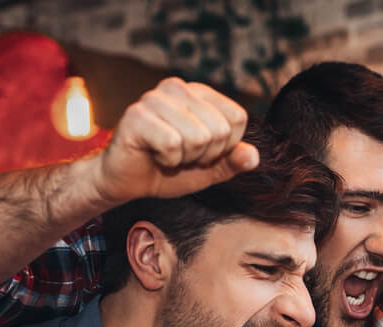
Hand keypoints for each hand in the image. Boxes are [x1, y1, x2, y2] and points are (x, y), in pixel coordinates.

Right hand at [90, 77, 258, 204]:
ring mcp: (155, 99)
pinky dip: (167, 161)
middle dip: (204, 155)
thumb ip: (233, 161)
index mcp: (199, 93)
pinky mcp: (137, 115)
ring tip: (166, 155)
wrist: (128, 182)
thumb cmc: (169, 170)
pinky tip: (154, 156)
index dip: (226, 147)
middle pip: (220, 130)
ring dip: (184, 158)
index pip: (238, 118)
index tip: (202, 152)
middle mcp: (177, 88)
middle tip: (181, 156)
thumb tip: (254, 156)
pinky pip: (172, 144)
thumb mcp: (210, 169)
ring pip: (198, 138)